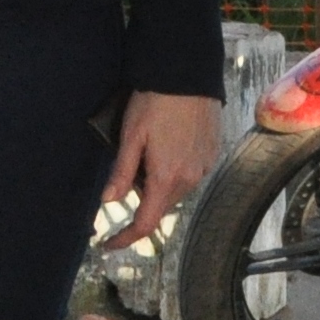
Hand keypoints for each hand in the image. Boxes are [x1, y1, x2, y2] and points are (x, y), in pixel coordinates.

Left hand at [94, 90, 220, 251]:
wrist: (188, 75)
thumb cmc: (155, 102)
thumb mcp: (130, 137)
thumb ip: (121, 172)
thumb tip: (108, 202)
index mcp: (166, 178)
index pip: (145, 224)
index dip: (125, 239)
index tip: (108, 244)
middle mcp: (190, 180)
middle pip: (160, 207)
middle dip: (141, 200)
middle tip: (128, 169)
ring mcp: (204, 168)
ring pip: (175, 192)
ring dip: (158, 184)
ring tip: (149, 150)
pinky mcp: (211, 155)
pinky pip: (189, 176)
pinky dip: (174, 172)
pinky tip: (168, 145)